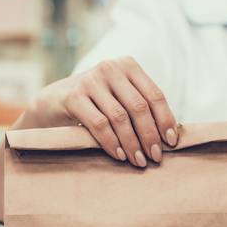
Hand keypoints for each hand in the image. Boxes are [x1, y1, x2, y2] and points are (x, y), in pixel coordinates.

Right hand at [27, 56, 178, 166]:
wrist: (54, 100)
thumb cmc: (97, 102)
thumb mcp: (120, 96)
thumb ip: (141, 106)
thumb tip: (171, 135)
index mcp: (128, 66)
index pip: (155, 95)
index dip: (166, 120)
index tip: (171, 142)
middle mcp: (110, 69)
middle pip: (139, 107)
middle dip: (150, 135)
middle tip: (155, 156)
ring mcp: (90, 81)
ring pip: (120, 117)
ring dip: (132, 143)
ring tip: (138, 160)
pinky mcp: (74, 96)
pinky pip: (99, 124)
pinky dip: (112, 143)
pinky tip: (120, 155)